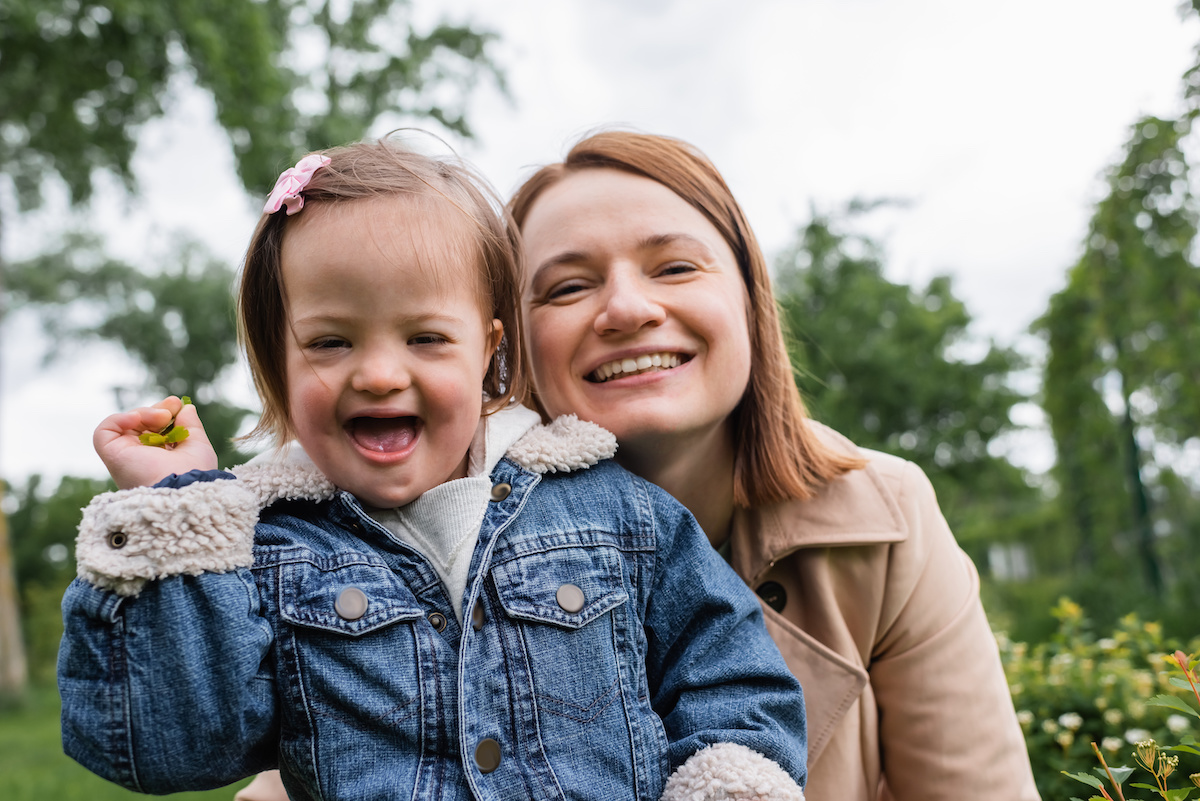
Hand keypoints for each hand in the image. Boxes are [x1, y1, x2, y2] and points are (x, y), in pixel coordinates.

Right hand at [94, 396, 219, 488]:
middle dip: (156, 409)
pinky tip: (138, 418)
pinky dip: (119, 418)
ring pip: (125, 424)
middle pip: (139, 425)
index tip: (178, 403)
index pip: (154, 430)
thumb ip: (190, 425)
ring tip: (162, 417)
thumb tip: (186, 407)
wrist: (182, 489)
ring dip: (144, 413)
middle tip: (172, 404)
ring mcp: (125, 457)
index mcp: (159, 458)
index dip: (164, 412)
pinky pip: (104, 431)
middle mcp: (140, 459)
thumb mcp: (198, 445)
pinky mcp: (111, 456)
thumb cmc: (194, 472)